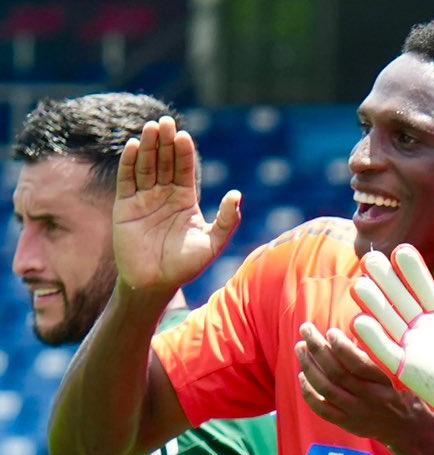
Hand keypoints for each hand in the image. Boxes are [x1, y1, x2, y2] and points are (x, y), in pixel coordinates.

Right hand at [112, 115, 242, 296]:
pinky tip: (133, 147)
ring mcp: (144, 198)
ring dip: (148, 147)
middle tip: (166, 121)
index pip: (185, 170)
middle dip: (165, 142)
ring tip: (151, 128)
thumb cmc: (186, 265)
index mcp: (185, 200)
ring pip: (146, 166)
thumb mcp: (212, 243)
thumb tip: (237, 195)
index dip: (184, 152)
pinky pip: (127, 180)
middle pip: (165, 162)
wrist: (155, 282)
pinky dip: (129, 163)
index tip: (184, 135)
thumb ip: (227, 221)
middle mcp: (164, 194)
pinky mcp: (125, 205)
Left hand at [297, 323, 433, 449]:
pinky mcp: (347, 423)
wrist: (407, 430)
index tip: (331, 331)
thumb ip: (376, 359)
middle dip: (318, 349)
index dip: (341, 347)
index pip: (359, 365)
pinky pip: (322, 409)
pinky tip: (302, 376)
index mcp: (384, 385)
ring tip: (300, 347)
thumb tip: (349, 338)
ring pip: (326, 389)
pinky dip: (308, 392)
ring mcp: (356, 413)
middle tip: (306, 329)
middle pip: (336, 373)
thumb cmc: (404, 395)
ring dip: (309, 366)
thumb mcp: (399, 375)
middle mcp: (369, 399)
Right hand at [350, 245, 433, 441]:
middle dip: (385, 280)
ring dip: (373, 304)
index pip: (422, 289)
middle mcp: (422, 330)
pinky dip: (372, 338)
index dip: (412, 271)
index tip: (402, 250)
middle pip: (398, 299)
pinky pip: (384, 352)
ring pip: (387, 321)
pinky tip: (361, 320)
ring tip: (361, 283)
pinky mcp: (405, 370)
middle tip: (370, 258)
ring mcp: (412, 348)